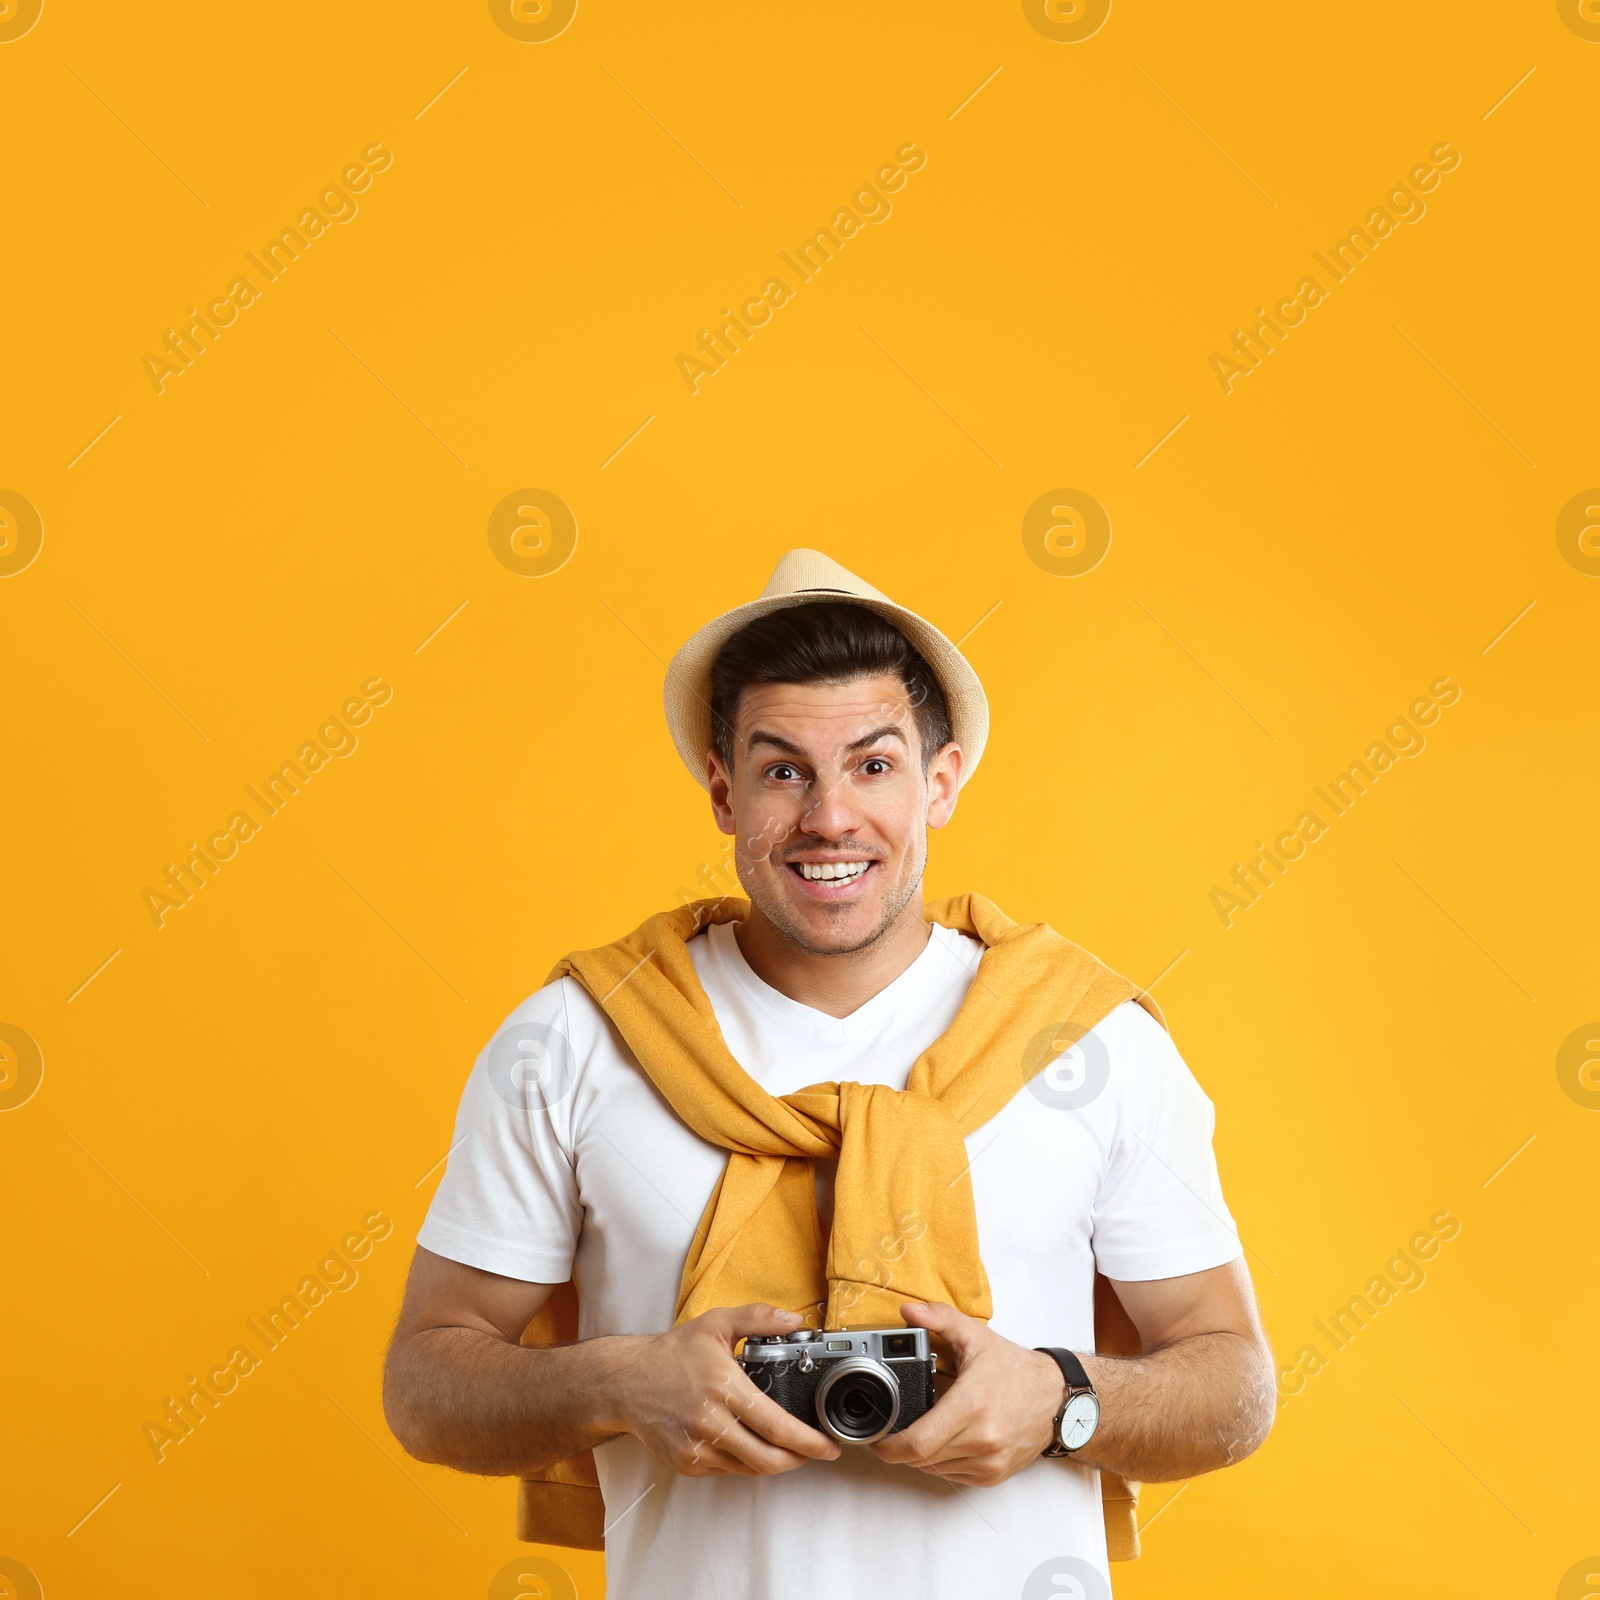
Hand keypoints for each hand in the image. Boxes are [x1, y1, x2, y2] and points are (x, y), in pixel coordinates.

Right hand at [611, 1303, 842, 1477]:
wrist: (626, 1382)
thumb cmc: (673, 1353)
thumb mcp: (716, 1324)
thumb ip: (758, 1318)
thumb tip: (794, 1321)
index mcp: (723, 1388)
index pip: (775, 1425)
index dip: (807, 1441)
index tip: (828, 1446)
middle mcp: (710, 1422)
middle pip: (767, 1459)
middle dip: (799, 1460)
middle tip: (815, 1452)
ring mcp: (697, 1448)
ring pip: (749, 1469)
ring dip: (774, 1463)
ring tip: (788, 1448)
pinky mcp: (687, 1464)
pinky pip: (727, 1471)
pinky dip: (746, 1462)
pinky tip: (752, 1445)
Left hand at [869, 1301, 1066, 1486]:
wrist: (1056, 1398)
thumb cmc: (1015, 1369)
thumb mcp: (976, 1336)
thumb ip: (939, 1318)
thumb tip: (908, 1312)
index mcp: (972, 1406)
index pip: (918, 1443)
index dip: (890, 1446)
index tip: (877, 1438)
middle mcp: (982, 1439)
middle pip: (922, 1459)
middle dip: (900, 1447)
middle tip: (892, 1428)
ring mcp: (989, 1461)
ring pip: (935, 1469)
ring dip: (921, 1454)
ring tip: (921, 1428)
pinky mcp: (993, 1475)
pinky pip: (953, 1476)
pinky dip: (941, 1462)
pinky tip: (944, 1439)